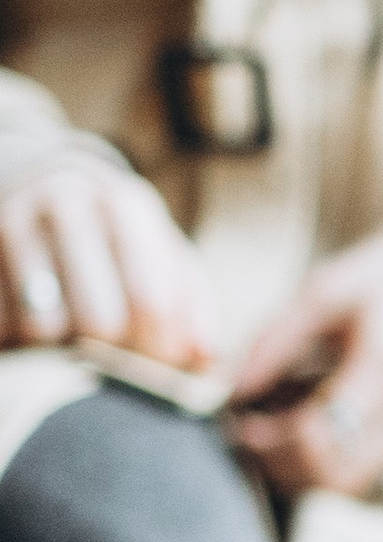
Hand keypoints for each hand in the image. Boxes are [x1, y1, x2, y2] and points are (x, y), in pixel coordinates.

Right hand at [0, 154, 216, 365]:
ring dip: (55, 350)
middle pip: (98, 322)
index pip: (151, 302)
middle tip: (107, 355)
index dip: (157, 349)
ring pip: (41, 329)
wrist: (34, 179)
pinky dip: (14, 342)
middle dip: (108, 354)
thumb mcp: (158, 250)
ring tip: (65, 336)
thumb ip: (191, 303)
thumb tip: (205, 359)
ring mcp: (12, 221)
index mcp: (125, 206)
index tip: (153, 361)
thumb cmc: (112, 236)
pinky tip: (25, 326)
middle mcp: (66, 204)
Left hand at [227, 227, 382, 500]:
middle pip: (334, 476)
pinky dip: (348, 455)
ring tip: (287, 426)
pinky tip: (332, 421)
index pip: (315, 439)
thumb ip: (273, 340)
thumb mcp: (328, 288)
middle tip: (253, 436)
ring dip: (312, 465)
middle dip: (282, 465)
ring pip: (358, 482)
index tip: (238, 424)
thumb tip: (231, 391)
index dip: (265, 443)